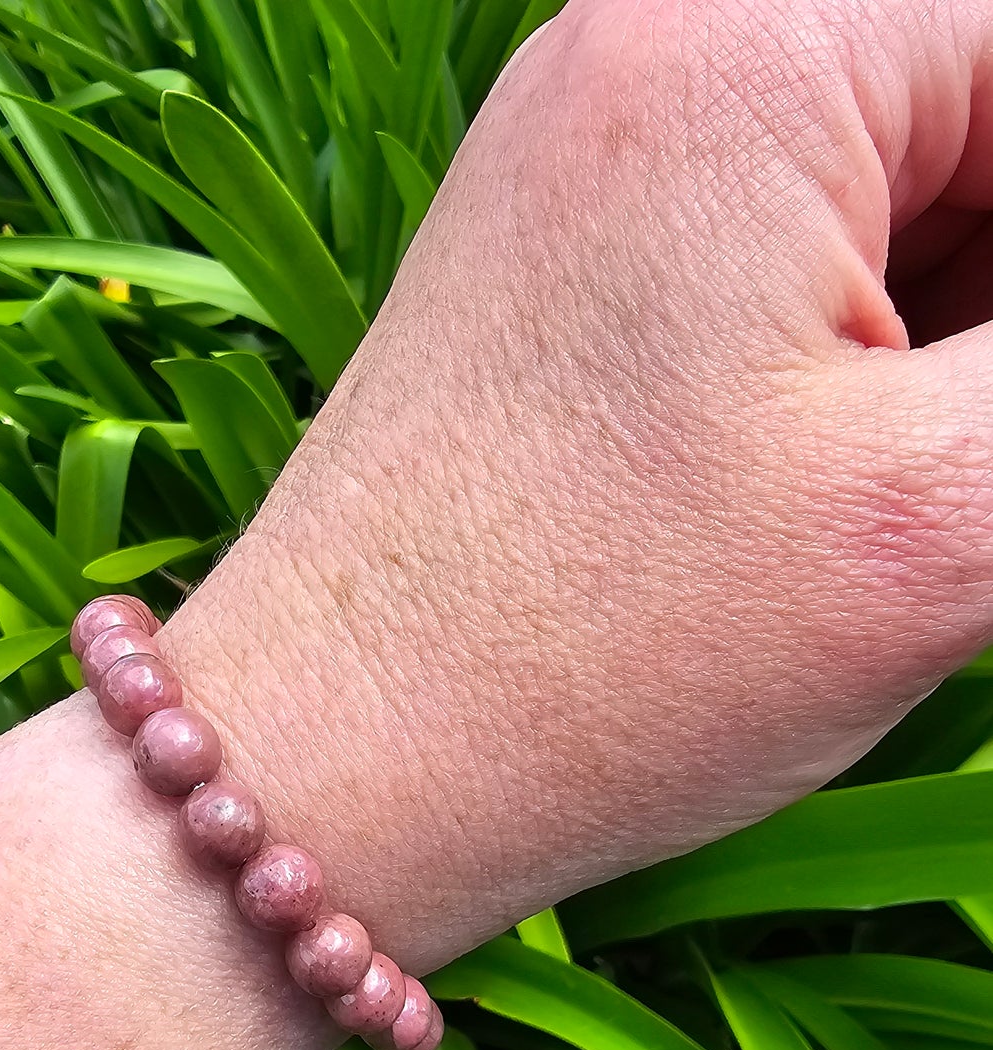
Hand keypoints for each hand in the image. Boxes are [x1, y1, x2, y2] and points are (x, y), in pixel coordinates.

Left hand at [167, 0, 992, 972]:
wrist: (330, 770)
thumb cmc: (601, 660)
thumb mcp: (947, 516)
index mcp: (752, 37)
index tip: (975, 458)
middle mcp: (657, 43)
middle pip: (977, 119)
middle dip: (986, 333)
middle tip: (942, 502)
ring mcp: (603, 150)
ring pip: (908, 197)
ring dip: (949, 355)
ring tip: (872, 522)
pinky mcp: (577, 260)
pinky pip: (804, 257)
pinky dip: (871, 367)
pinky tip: (828, 504)